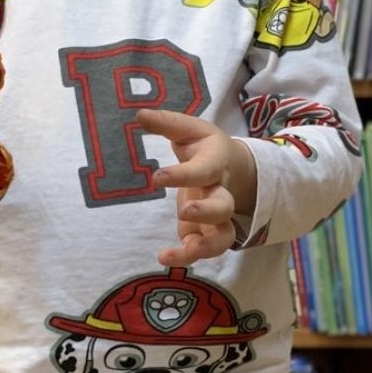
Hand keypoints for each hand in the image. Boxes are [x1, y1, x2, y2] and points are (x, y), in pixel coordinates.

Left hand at [138, 108, 255, 266]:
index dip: (184, 175)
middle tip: (184, 211)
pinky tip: (164, 258)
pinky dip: (186, 257)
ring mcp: (214, 217)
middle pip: (224, 206)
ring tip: (184, 250)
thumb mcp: (189, 130)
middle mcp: (219, 192)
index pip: (204, 170)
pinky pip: (201, 249)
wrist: (232, 166)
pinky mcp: (203, 233)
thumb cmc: (204, 147)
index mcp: (215, 163)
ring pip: (222, 237)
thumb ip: (167, 123)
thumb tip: (139, 114)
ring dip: (206, 246)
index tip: (157, 177)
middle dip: (207, 211)